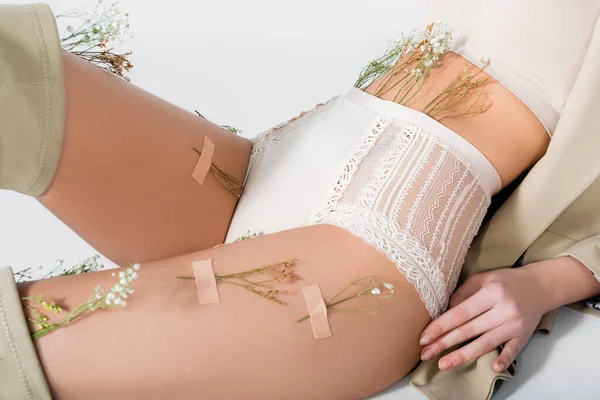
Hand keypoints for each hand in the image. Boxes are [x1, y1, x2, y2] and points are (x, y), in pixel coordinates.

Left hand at [418, 266, 550, 372]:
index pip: (460, 313)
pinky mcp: (525, 335)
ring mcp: (515, 324)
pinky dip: (504, 359)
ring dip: (463, 355)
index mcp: (491, 293)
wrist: (540, 285)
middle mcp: (503, 310)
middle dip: (444, 343)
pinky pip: (513, 350)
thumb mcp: (482, 279)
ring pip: (486, 343)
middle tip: (426, 353)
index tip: (424, 337)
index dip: (440, 326)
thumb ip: (462, 294)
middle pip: (469, 330)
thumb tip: (444, 313)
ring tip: (444, 364)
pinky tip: (493, 367)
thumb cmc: (505, 281)